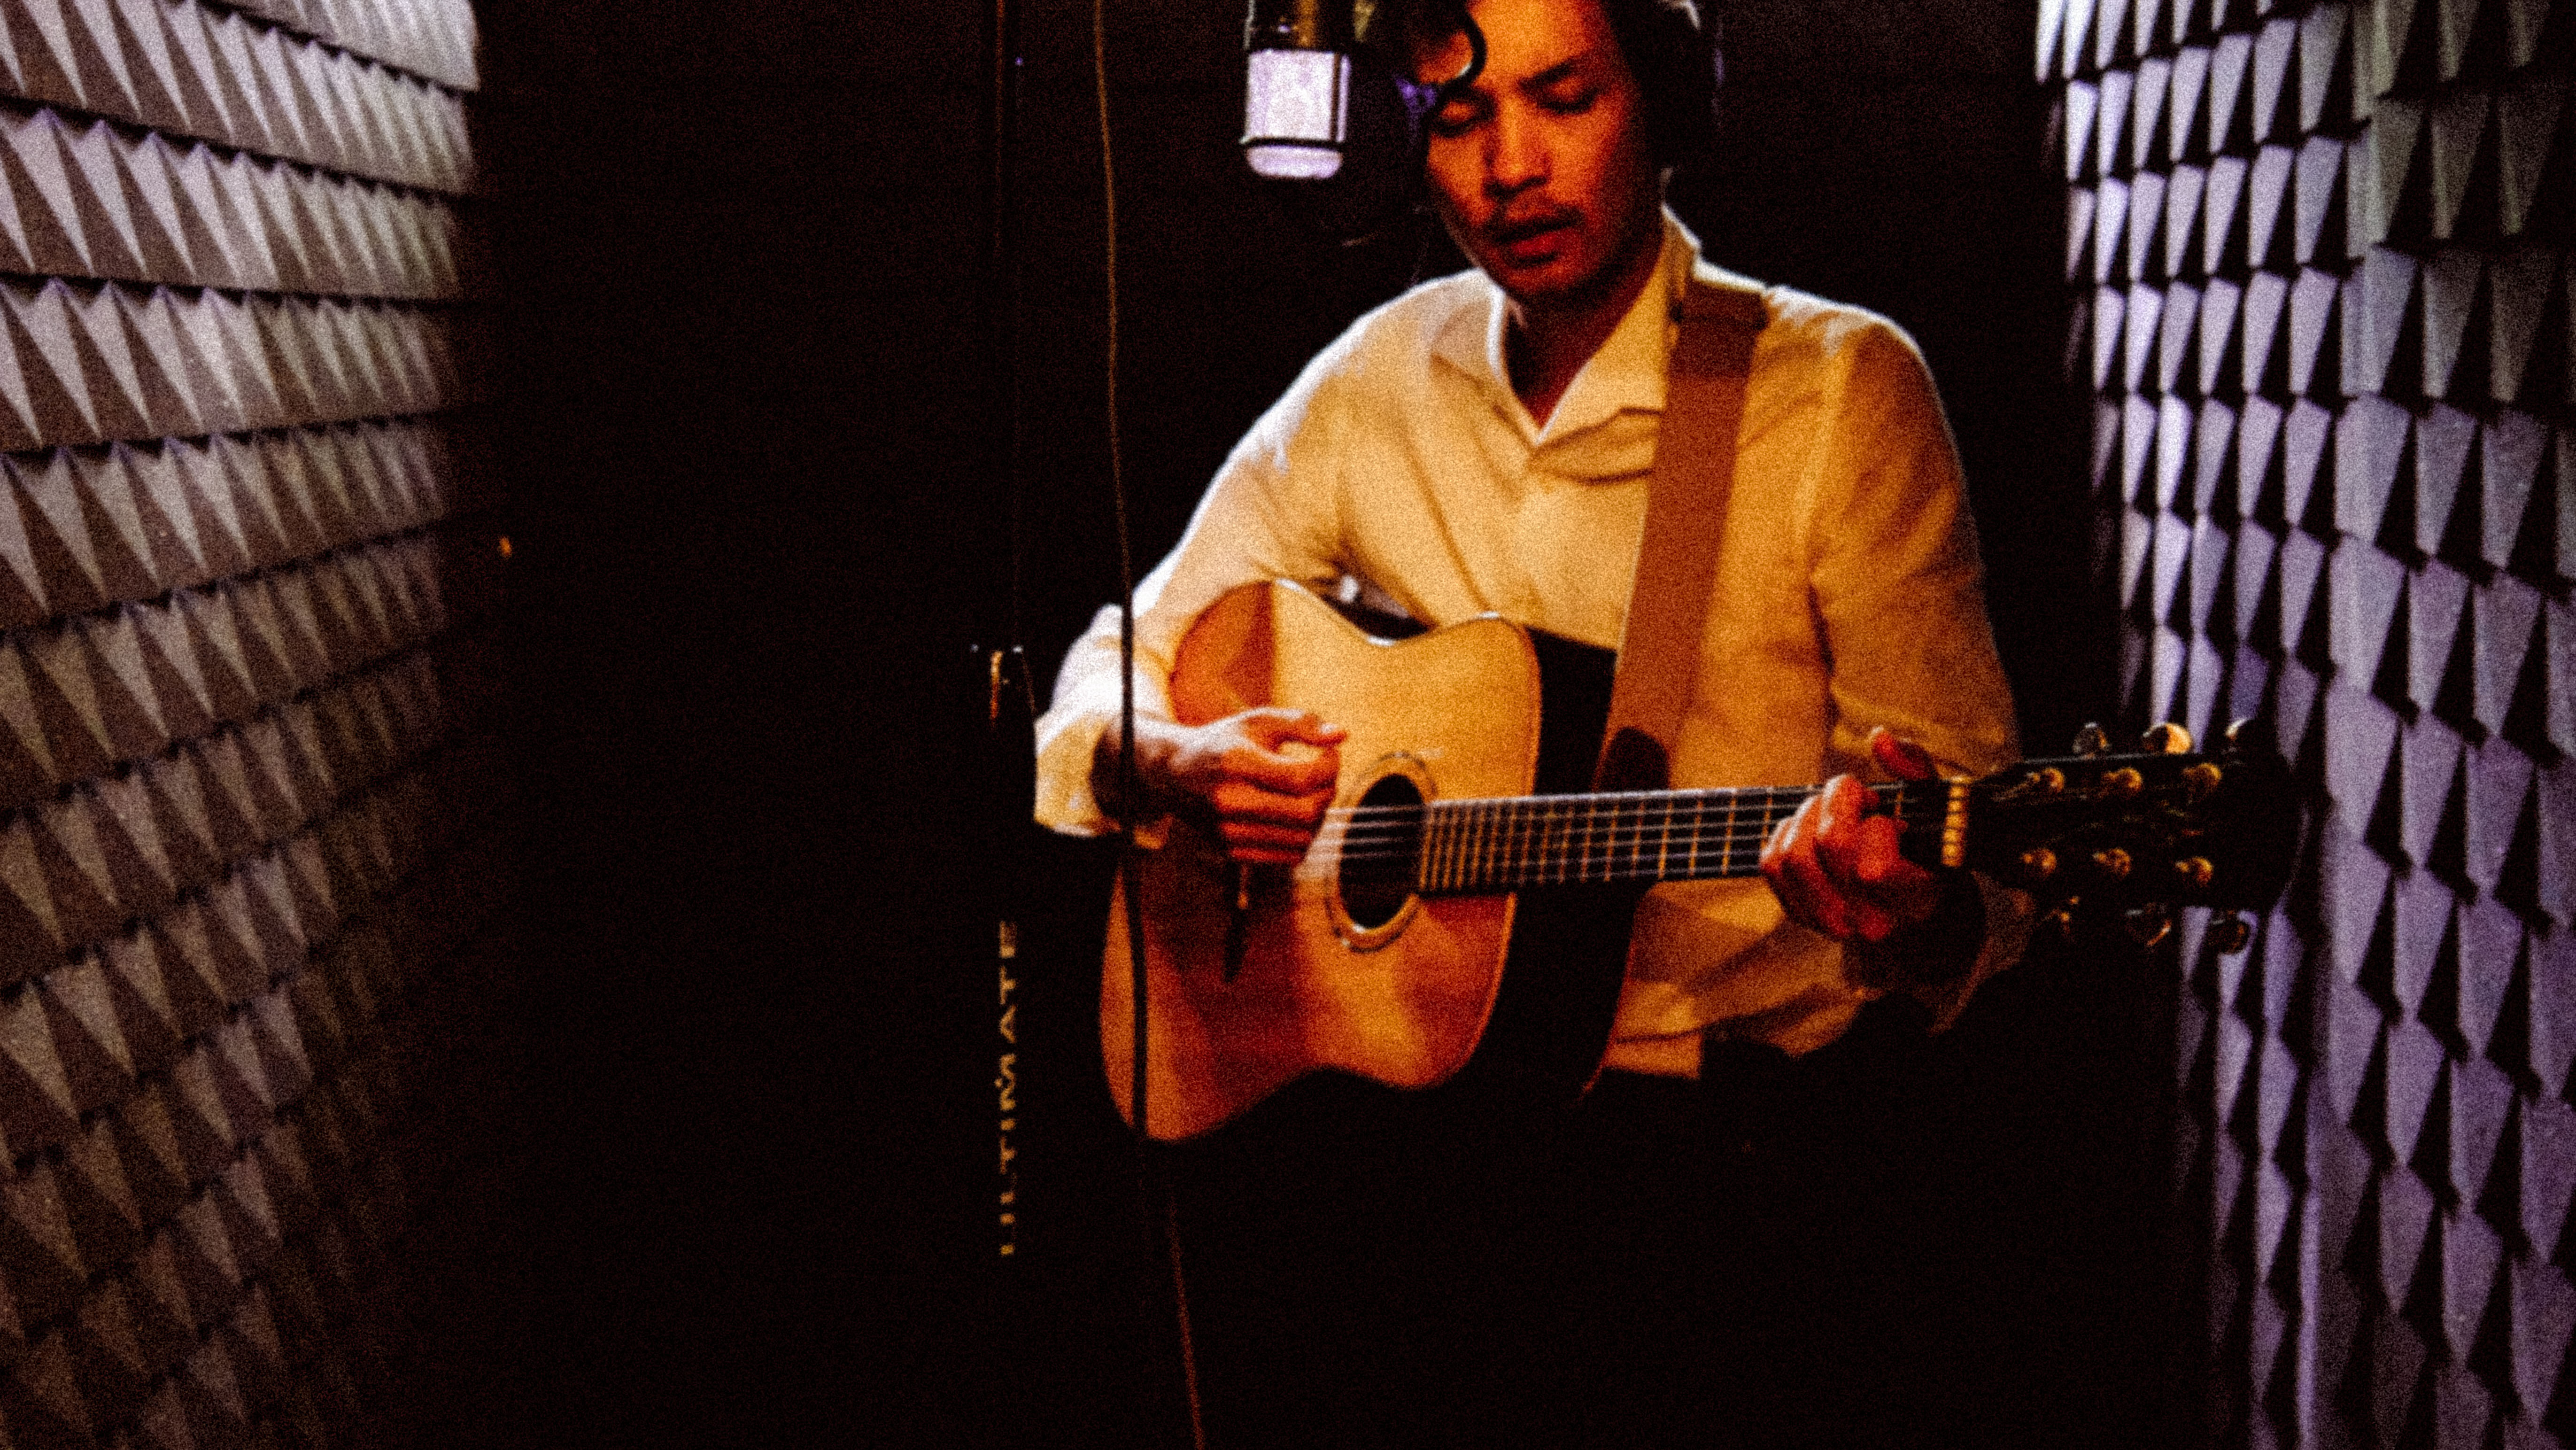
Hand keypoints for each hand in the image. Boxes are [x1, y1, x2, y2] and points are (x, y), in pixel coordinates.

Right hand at [1096, 708, 1346, 863]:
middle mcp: (1230, 801)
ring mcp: (1229, 830)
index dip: (1329, 767)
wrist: (1175, 773)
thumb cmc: (1225, 743)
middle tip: (1324, 775)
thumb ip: (1301, 723)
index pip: (1302, 777)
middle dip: (1328, 791)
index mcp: (1237, 762)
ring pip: (1303, 838)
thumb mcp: (1258, 721)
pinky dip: (1303, 837)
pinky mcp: (1231, 851)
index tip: (1328, 754)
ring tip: (1310, 794)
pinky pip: (1288, 856)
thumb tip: (1341, 735)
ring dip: (1319, 816)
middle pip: (1307, 812)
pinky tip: (1295, 815)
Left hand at [1761, 729, 1942, 942]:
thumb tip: (1879, 738)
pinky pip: (1770, 863)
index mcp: (1910, 900)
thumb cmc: (1926, 848)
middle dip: (1839, 803)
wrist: (1912, 906)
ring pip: (1793, 854)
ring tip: (1835, 813)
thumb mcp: (1936, 808)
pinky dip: (1786, 832)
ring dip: (1810, 815)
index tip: (1890, 818)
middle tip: (1858, 800)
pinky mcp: (1799, 912)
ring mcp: (1828, 921)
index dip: (1877, 828)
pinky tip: (1813, 829)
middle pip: (1830, 846)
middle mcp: (1867, 921)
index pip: (1872, 869)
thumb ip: (1915, 768)